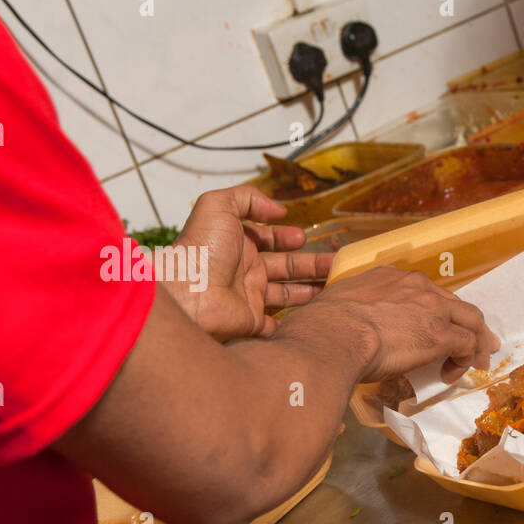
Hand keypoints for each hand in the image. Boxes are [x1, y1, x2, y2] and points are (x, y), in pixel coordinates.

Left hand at [167, 186, 332, 340]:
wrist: (188, 292)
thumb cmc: (201, 248)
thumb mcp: (219, 205)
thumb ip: (248, 198)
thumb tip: (278, 210)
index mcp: (239, 243)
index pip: (268, 239)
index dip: (286, 237)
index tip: (304, 238)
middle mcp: (245, 270)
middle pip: (285, 267)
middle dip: (310, 264)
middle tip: (335, 264)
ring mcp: (249, 297)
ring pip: (287, 294)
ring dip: (310, 290)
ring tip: (335, 286)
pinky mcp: (251, 321)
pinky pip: (276, 325)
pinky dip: (294, 323)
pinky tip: (314, 317)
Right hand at [302, 265, 499, 382]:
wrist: (332, 336)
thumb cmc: (324, 328)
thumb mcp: (340, 306)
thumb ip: (355, 312)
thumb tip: (350, 330)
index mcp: (389, 277)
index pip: (424, 292)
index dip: (434, 310)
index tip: (435, 324)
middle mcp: (415, 285)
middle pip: (454, 302)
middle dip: (468, 323)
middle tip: (477, 341)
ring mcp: (431, 308)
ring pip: (470, 320)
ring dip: (476, 342)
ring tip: (478, 360)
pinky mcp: (441, 334)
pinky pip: (467, 344)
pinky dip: (467, 359)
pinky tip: (454, 373)